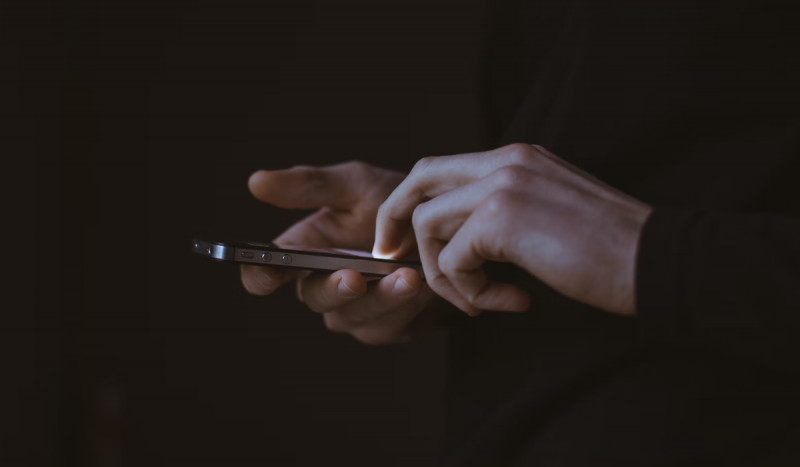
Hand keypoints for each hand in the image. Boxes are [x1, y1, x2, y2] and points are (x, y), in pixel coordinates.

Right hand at [241, 162, 450, 344]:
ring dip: (380, 298)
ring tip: (406, 276)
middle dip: (333, 289)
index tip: (268, 273)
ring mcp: (354, 311)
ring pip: (353, 316)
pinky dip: (406, 305)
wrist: (448, 227)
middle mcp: (323, 285)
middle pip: (313, 298)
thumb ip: (310, 186)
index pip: (265, 273)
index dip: (260, 276)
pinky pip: (389, 324)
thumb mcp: (356, 185)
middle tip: (353, 278)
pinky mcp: (387, 327)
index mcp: (304, 252)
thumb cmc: (395, 203)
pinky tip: (423, 285)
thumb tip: (256, 181)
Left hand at [373, 143, 652, 316]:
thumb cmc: (611, 250)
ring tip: (479, 300)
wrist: (656, 261)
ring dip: (443, 273)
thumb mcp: (549, 214)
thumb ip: (505, 212)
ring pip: (428, 224)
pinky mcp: (502, 218)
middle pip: (419, 179)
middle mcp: (506, 160)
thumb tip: (461, 239)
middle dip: (395, 220)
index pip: (441, 168)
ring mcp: (502, 184)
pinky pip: (453, 260)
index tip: (404, 240)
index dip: (413, 202)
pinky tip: (510, 302)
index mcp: (517, 157)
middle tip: (392, 257)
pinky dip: (469, 292)